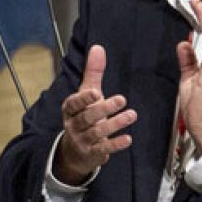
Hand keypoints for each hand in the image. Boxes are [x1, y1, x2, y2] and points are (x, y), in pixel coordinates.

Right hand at [52, 44, 135, 183]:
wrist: (75, 150)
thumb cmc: (83, 116)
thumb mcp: (86, 94)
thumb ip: (93, 72)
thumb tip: (98, 48)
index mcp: (70, 108)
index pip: (75, 103)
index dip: (84, 99)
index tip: (96, 92)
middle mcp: (74, 124)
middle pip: (87, 117)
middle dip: (104, 108)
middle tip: (122, 100)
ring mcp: (82, 140)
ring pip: (97, 132)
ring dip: (114, 124)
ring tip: (131, 115)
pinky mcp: (92, 152)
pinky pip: (103, 148)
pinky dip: (115, 144)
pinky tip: (128, 139)